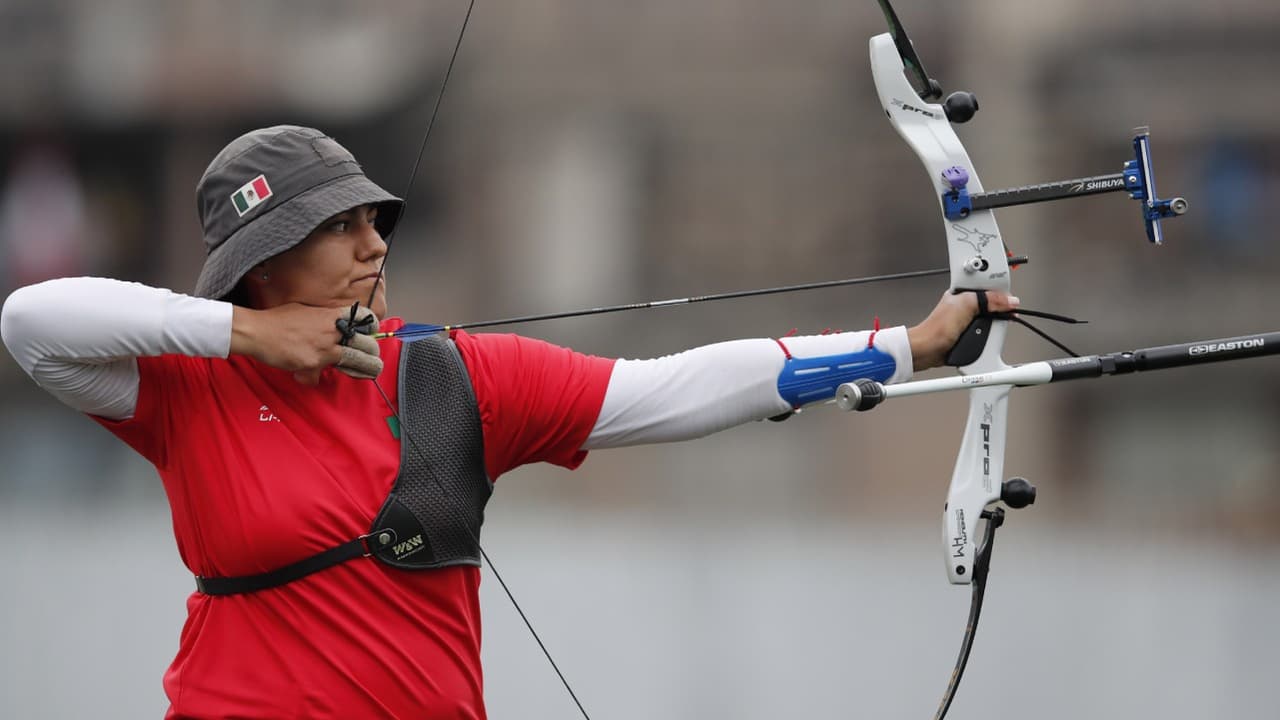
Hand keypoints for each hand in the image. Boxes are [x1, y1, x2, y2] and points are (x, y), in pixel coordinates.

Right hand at [231, 303, 382, 384]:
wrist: (257, 331)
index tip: (373, 332)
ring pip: (358, 359)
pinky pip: (325, 374)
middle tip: (373, 357)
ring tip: (373, 371)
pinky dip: (320, 377)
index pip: (363, 317)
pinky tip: (315, 377)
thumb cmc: (278, 320)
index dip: (372, 326)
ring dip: (367, 368)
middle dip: (372, 351)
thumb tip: (332, 328)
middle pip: (366, 342)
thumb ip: (323, 320)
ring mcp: (325, 347)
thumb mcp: (306, 312)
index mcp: (331, 315)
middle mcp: (332, 330)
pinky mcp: (315, 363)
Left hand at [907, 291, 1019, 371]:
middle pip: (994, 306)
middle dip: (1000, 313)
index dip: (1003, 293)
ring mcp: (968, 321)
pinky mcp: (969, 335)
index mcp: (964, 292)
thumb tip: (1009, 300)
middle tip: (1004, 317)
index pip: (991, 288)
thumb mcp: (966, 306)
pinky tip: (984, 339)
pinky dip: (988, 338)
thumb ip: (989, 299)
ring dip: (993, 328)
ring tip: (988, 331)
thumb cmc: (936, 328)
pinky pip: (986, 335)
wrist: (926, 351)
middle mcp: (966, 305)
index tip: (1012, 302)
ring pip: (991, 321)